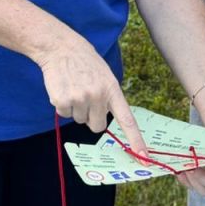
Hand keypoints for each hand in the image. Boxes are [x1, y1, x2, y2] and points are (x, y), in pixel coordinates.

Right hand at [40, 38, 146, 153]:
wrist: (61, 47)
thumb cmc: (85, 63)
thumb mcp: (105, 76)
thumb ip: (108, 98)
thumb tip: (102, 122)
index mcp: (112, 90)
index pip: (127, 120)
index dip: (135, 140)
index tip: (143, 157)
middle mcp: (98, 96)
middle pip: (97, 126)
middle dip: (91, 117)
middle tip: (86, 97)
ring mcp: (80, 99)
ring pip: (79, 120)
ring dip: (76, 108)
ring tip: (74, 87)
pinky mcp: (62, 101)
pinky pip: (64, 114)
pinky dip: (63, 105)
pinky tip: (64, 88)